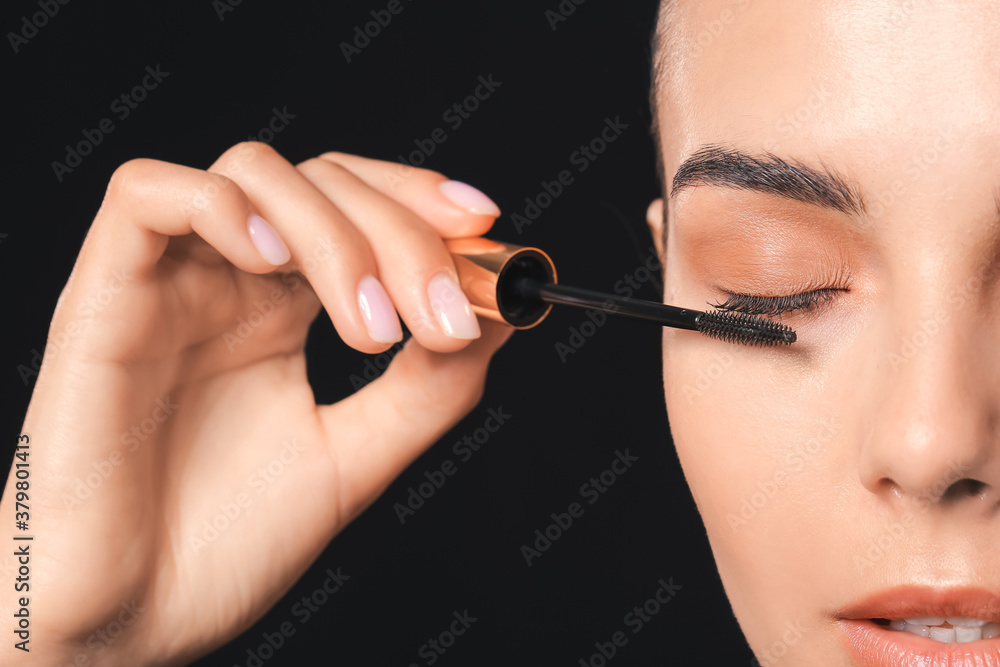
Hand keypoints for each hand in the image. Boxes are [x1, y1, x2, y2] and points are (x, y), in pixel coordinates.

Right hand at [0, 143, 511, 665]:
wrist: (133, 620)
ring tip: (370, 331)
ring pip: (253, 173)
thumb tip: (500, 313)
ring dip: (335, 233)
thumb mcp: (357, 456)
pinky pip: (146, 195)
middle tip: (442, 314)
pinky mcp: (103, 296)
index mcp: (282, 308)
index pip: (354, 202)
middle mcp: (229, 282)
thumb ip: (428, 386)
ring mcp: (169, 283)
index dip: (419, 198)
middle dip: (402, 232)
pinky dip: (226, 209)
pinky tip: (274, 268)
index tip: (485, 227)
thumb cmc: (227, 545)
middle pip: (323, 181)